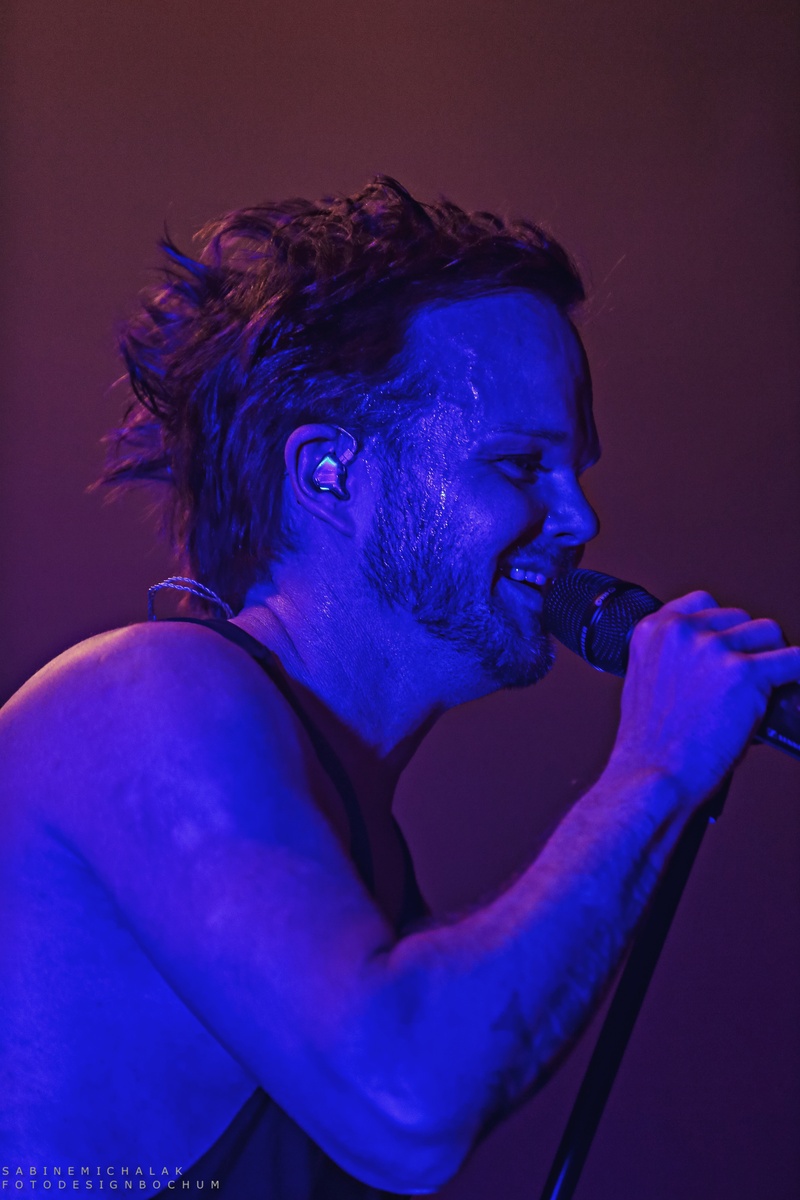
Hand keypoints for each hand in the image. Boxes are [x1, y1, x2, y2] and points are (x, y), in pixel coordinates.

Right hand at [608, 591, 799, 803]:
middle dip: (747, 645)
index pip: (703, 603)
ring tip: (766, 686)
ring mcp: (715, 649)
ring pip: (769, 633)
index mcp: (653, 631)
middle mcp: (682, 632)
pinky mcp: (747, 673)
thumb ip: (673, 658)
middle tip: (747, 678)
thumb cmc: (651, 744)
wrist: (656, 775)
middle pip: (740, 618)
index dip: (722, 626)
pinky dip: (798, 672)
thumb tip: (716, 657)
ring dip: (771, 657)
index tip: (728, 645)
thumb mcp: (645, 683)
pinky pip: (795, 660)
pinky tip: (794, 683)